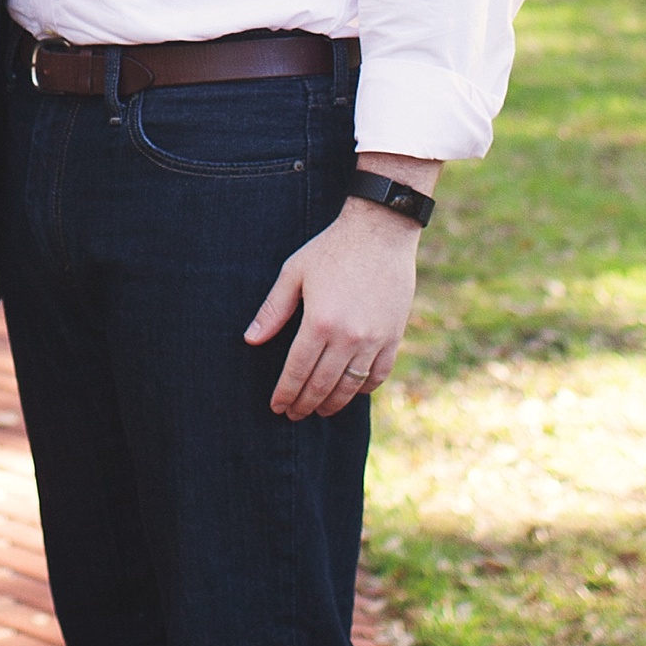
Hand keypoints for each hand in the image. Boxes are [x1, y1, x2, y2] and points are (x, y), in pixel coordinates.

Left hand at [245, 198, 421, 420]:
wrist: (381, 231)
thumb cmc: (332, 249)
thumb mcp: (294, 272)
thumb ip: (273, 309)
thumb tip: (251, 340)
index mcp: (319, 322)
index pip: (297, 371)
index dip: (285, 393)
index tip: (277, 407)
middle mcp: (347, 337)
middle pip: (322, 385)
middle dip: (305, 404)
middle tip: (294, 414)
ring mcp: (374, 339)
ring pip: (351, 386)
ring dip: (333, 403)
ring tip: (320, 410)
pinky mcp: (394, 336)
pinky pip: (379, 374)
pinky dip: (364, 389)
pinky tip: (352, 392)